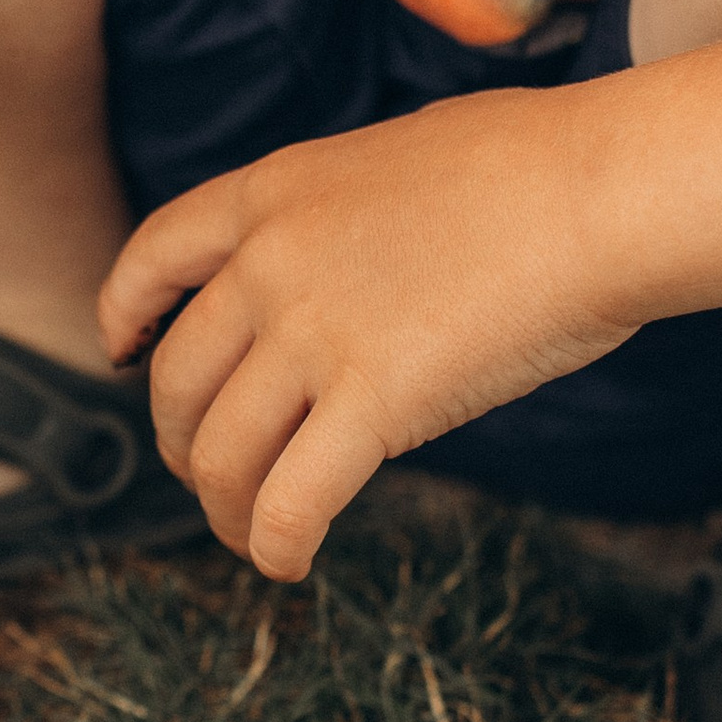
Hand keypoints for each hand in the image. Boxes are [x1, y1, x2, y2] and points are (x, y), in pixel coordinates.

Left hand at [98, 92, 637, 579]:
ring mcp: (314, 332)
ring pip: (220, 454)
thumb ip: (350, 212)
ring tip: (251, 538)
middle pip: (177, 378)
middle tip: (211, 475)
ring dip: (226, 511)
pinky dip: (276, 546)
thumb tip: (358, 256)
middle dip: (182, 441)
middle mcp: (272, 262)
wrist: (599, 189)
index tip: (121, 354)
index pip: (156, 256)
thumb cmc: (537, 165)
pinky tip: (291, 564)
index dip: (125, 314)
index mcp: (276, 190)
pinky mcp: (372, 401)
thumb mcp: (399, 156)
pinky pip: (290, 501)